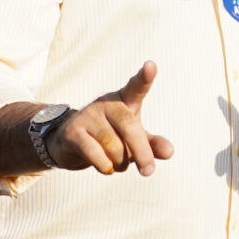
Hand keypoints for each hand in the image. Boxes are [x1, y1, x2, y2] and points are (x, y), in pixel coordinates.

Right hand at [48, 61, 174, 176]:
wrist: (69, 143)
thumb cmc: (108, 137)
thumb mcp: (133, 140)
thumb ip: (152, 144)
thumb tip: (169, 152)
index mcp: (124, 101)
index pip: (136, 87)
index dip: (144, 77)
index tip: (151, 65)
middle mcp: (106, 104)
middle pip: (130, 127)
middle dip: (142, 153)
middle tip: (148, 172)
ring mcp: (88, 116)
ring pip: (114, 146)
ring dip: (121, 164)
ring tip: (117, 164)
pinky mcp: (73, 132)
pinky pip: (96, 154)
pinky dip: (105, 167)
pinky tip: (105, 168)